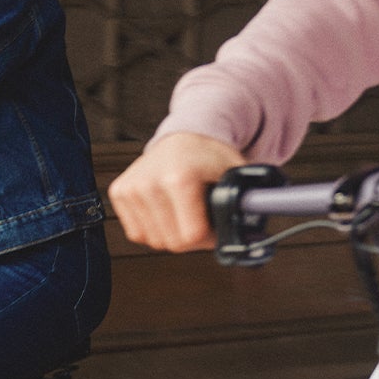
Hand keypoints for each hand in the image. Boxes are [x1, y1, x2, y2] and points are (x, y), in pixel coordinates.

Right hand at [108, 132, 246, 252]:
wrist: (185, 135)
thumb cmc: (211, 157)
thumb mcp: (236, 175)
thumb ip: (248, 203)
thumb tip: (258, 239)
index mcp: (179, 178)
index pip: (191, 237)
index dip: (209, 238)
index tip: (215, 226)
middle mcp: (149, 182)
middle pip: (172, 243)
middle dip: (191, 238)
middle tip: (201, 218)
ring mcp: (131, 187)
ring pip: (154, 241)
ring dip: (172, 233)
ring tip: (184, 210)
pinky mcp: (119, 192)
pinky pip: (137, 233)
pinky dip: (154, 228)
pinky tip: (165, 209)